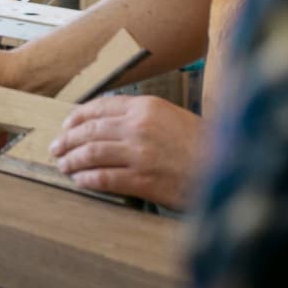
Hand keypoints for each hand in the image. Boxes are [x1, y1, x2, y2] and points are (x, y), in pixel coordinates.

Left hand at [49, 95, 201, 208]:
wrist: (231, 168)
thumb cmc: (204, 144)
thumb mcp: (173, 117)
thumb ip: (143, 117)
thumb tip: (110, 125)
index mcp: (147, 106)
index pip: (100, 107)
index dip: (77, 117)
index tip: (67, 125)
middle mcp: (139, 127)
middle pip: (90, 130)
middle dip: (68, 139)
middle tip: (56, 147)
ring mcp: (140, 154)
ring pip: (92, 154)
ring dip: (73, 160)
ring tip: (63, 165)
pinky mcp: (143, 180)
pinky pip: (105, 178)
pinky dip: (88, 179)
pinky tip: (80, 181)